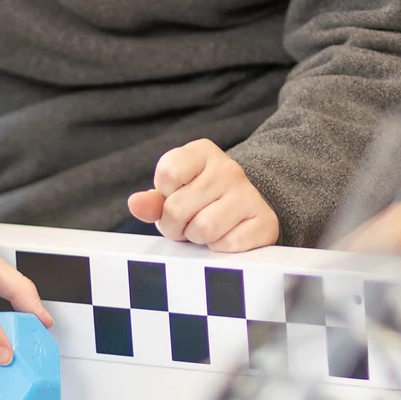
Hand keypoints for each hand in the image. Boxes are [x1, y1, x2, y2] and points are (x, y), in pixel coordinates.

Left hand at [127, 139, 278, 250]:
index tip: (175, 197)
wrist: (243, 210)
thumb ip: (152, 201)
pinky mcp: (265, 221)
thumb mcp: (172, 195)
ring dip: (196, 238)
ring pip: (203, 228)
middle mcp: (228, 168)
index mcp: (202, 151)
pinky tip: (225, 236)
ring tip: (204, 230)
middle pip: (178, 208)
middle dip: (175, 225)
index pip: (167, 174)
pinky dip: (219, 248)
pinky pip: (227, 244)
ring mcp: (249, 193)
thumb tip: (135, 204)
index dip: (164, 196)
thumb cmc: (199, 201)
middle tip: (186, 223)